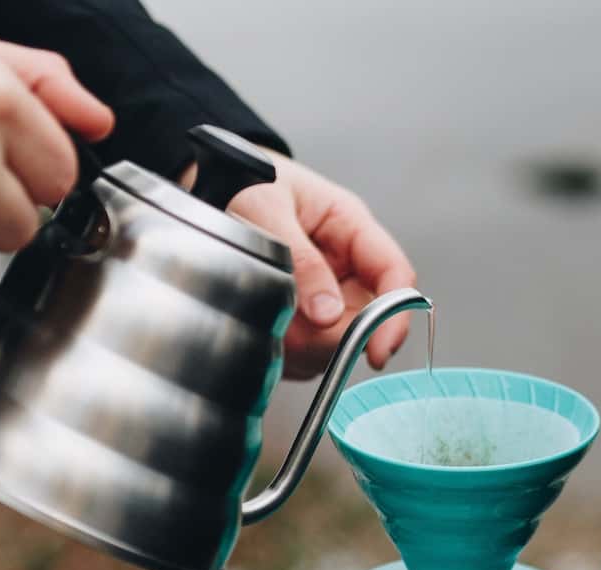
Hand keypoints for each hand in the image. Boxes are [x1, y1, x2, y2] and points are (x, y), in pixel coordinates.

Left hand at [182, 151, 416, 379]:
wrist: (206, 185)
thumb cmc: (242, 182)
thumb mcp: (266, 208)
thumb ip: (299, 259)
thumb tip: (327, 314)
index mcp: (349, 228)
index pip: (394, 275)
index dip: (394, 317)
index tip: (379, 351)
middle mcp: (344, 267)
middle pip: (363, 320)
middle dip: (330, 335)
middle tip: (289, 326)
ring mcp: (323, 297)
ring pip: (333, 344)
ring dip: (301, 343)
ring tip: (264, 312)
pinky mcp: (300, 322)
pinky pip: (304, 355)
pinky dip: (283, 351)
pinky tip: (260, 323)